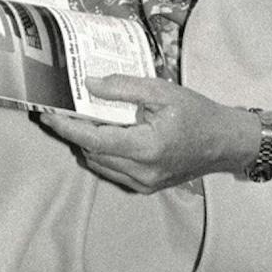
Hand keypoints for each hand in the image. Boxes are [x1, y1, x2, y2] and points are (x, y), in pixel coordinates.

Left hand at [39, 74, 251, 192]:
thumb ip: (123, 87)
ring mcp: (143, 184)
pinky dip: (103, 152)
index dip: (66, 128)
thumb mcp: (162, 91)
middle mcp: (141, 172)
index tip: (46, 114)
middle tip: (65, 108)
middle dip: (75, 131)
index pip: (93, 140)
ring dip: (88, 142)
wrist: (225, 142)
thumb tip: (89, 85)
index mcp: (146, 147)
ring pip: (99, 163)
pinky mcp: (146, 187)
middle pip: (92, 152)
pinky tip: (109, 132)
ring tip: (86, 117)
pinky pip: (112, 170)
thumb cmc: (197, 113)